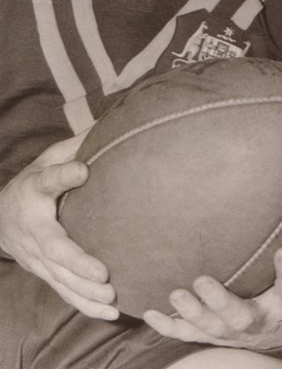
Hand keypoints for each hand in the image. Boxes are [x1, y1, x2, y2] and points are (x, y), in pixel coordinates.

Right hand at [0, 135, 117, 318]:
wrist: (0, 216)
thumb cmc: (34, 182)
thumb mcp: (47, 159)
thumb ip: (72, 148)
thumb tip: (104, 128)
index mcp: (35, 191)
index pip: (48, 180)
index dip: (64, 175)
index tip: (82, 169)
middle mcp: (34, 229)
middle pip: (54, 247)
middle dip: (77, 263)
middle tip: (103, 274)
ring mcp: (37, 256)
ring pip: (59, 277)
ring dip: (85, 291)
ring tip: (111, 298)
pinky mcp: (46, 272)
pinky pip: (65, 291)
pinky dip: (85, 305)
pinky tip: (109, 312)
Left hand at [144, 203, 281, 349]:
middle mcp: (261, 319)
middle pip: (240, 316)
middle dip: (220, 301)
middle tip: (202, 280)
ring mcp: (235, 332)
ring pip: (211, 329)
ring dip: (191, 313)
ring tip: (176, 293)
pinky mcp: (216, 336)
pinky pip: (188, 336)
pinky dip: (168, 327)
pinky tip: (151, 311)